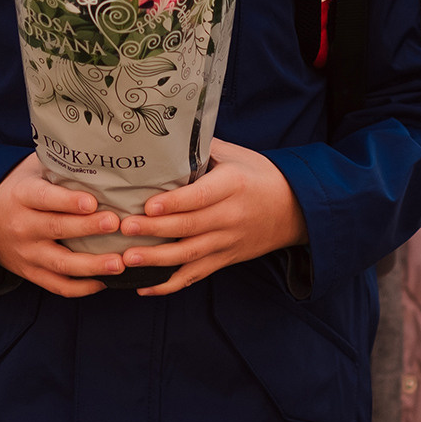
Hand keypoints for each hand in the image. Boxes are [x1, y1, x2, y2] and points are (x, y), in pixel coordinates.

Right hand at [0, 153, 125, 296]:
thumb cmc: (18, 189)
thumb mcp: (30, 170)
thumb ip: (57, 164)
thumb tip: (95, 149)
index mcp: (22, 196)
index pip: (44, 199)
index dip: (68, 201)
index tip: (92, 201)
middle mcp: (22, 226)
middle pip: (56, 229)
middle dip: (87, 228)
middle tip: (115, 224)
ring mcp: (26, 253)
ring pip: (61, 264)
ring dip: (92, 266)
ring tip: (120, 263)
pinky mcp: (31, 273)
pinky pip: (57, 286)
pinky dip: (82, 288)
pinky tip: (105, 282)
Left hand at [117, 138, 306, 295]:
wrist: (295, 208)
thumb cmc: (259, 175)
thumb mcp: (235, 154)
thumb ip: (201, 148)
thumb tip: (165, 134)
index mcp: (232, 185)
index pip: (200, 196)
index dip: (174, 203)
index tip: (147, 205)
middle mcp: (230, 216)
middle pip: (189, 227)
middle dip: (154, 230)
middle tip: (124, 228)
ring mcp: (228, 241)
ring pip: (189, 254)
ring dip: (157, 260)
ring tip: (127, 259)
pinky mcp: (226, 259)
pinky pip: (196, 275)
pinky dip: (170, 284)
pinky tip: (145, 287)